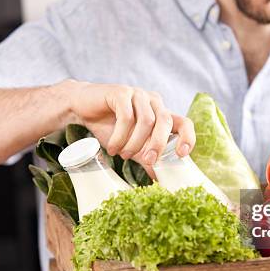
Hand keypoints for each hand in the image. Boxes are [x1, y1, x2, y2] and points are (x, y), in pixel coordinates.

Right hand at [60, 80, 194, 165]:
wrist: (82, 108)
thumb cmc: (109, 126)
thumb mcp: (132, 146)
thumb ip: (146, 158)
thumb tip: (160, 178)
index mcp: (161, 113)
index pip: (184, 123)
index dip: (187, 137)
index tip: (181, 154)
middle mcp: (154, 102)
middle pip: (165, 122)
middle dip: (157, 144)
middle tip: (146, 160)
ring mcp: (138, 94)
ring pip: (146, 120)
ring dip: (135, 142)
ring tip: (122, 155)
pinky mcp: (121, 92)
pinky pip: (126, 116)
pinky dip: (120, 136)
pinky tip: (113, 147)